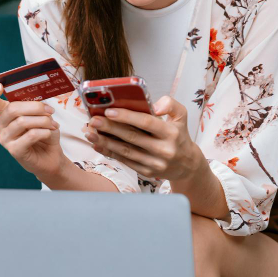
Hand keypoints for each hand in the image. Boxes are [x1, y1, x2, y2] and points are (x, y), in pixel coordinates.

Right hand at [0, 83, 66, 179]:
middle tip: (51, 110)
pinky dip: (44, 132)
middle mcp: (0, 125)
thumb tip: (38, 96)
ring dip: (43, 120)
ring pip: (23, 122)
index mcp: (3, 112)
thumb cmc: (44, 132)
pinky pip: (31, 135)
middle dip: (35, 107)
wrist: (50, 156)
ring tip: (53, 124)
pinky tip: (49, 133)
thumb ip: (35, 104)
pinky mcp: (14, 151)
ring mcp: (5, 139)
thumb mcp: (40, 114)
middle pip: (12, 109)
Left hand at [82, 95, 203, 180]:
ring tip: (89, 132)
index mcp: (171, 133)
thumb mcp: (181, 116)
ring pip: (126, 151)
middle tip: (94, 120)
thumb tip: (155, 105)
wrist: (187, 164)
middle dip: (110, 128)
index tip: (109, 110)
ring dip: (105, 141)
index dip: (127, 116)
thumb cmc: (179, 135)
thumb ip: (171, 104)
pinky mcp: (147, 172)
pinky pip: (125, 161)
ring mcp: (155, 163)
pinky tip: (97, 144)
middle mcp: (163, 149)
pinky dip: (110, 152)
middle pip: (132, 137)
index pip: (146, 122)